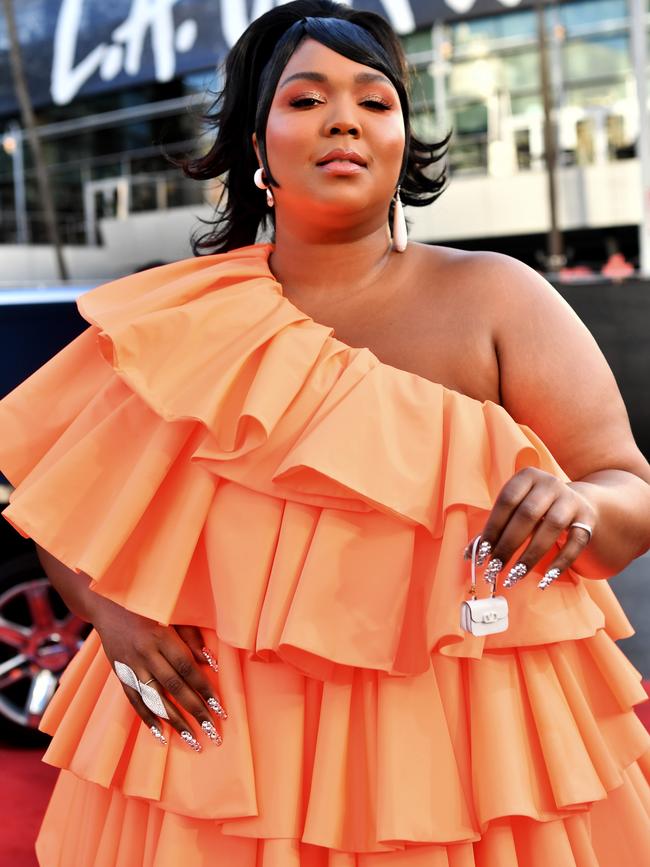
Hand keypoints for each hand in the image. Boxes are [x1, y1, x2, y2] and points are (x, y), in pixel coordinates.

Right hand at [90, 596, 226, 749]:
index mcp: (162, 637)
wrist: (108, 603)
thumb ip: (191, 639)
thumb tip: (210, 663)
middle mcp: (146, 654)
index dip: (204, 689)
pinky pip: (134, 700)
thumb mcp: (173, 616)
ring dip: (174, 721)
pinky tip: (161, 735)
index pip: (187, 669)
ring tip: (191, 740)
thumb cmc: (149, 608)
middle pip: (174, 687)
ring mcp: (131, 666)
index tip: (220, 709)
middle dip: (195, 711)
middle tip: (212, 732)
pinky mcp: (120, 673)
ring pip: (154, 699)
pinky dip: (147, 719)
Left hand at [463, 467, 596, 589]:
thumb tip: (469, 554)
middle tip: (495, 568)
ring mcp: (571, 500)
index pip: (506, 501)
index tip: (482, 552)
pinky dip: (560, 563)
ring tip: (514, 576)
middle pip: (527, 515)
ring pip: (551, 528)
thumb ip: (495, 528)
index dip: (493, 527)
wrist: (577, 502)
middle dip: (508, 544)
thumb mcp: (516, 509)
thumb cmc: (535, 508)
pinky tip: (544, 581)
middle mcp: (551, 484)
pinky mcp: (587, 520)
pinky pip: (575, 544)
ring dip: (530, 556)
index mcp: (527, 476)